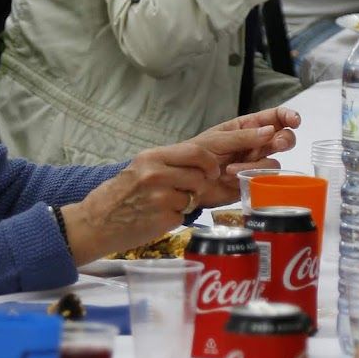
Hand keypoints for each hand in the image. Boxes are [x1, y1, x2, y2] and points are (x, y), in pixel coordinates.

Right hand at [61, 131, 265, 262]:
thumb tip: (209, 163)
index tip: (264, 135)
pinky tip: (156, 217)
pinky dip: (176, 217)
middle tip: (199, 182)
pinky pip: (185, 215)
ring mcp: (161, 196)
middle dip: (208, 177)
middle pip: (205, 170)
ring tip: (163, 203)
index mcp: (154, 156)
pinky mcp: (163, 218)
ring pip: (197, 194)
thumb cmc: (122, 196)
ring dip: (187, 200)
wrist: (94, 222)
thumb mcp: (141, 169)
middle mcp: (157, 172)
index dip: (236, 143)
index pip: (201, 148)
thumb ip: (172, 163)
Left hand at [190, 106, 299, 179]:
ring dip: (255, 166)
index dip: (288, 117)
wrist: (186, 181)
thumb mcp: (217, 140)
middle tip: (273, 145)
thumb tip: (270, 130)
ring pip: (273, 163)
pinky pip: (265, 180)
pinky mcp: (254, 182)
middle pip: (282, 139)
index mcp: (247, 127)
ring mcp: (256, 164)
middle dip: (282, 141)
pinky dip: (251, 179)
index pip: (274, 117)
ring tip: (230, 170)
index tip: (295, 122)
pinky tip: (232, 179)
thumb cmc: (197, 154)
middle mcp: (256, 144)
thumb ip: (243, 137)